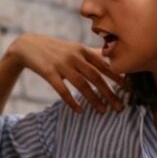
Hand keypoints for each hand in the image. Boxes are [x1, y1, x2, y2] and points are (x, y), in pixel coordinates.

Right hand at [6, 34, 123, 112]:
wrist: (28, 46)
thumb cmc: (55, 49)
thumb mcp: (74, 47)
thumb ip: (91, 54)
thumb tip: (111, 58)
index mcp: (82, 50)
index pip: (104, 64)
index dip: (117, 76)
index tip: (128, 88)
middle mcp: (74, 56)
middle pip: (95, 76)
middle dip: (109, 92)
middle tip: (119, 106)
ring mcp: (61, 64)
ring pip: (81, 84)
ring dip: (94, 99)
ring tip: (103, 111)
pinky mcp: (48, 72)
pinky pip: (62, 90)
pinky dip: (72, 101)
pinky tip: (79, 110)